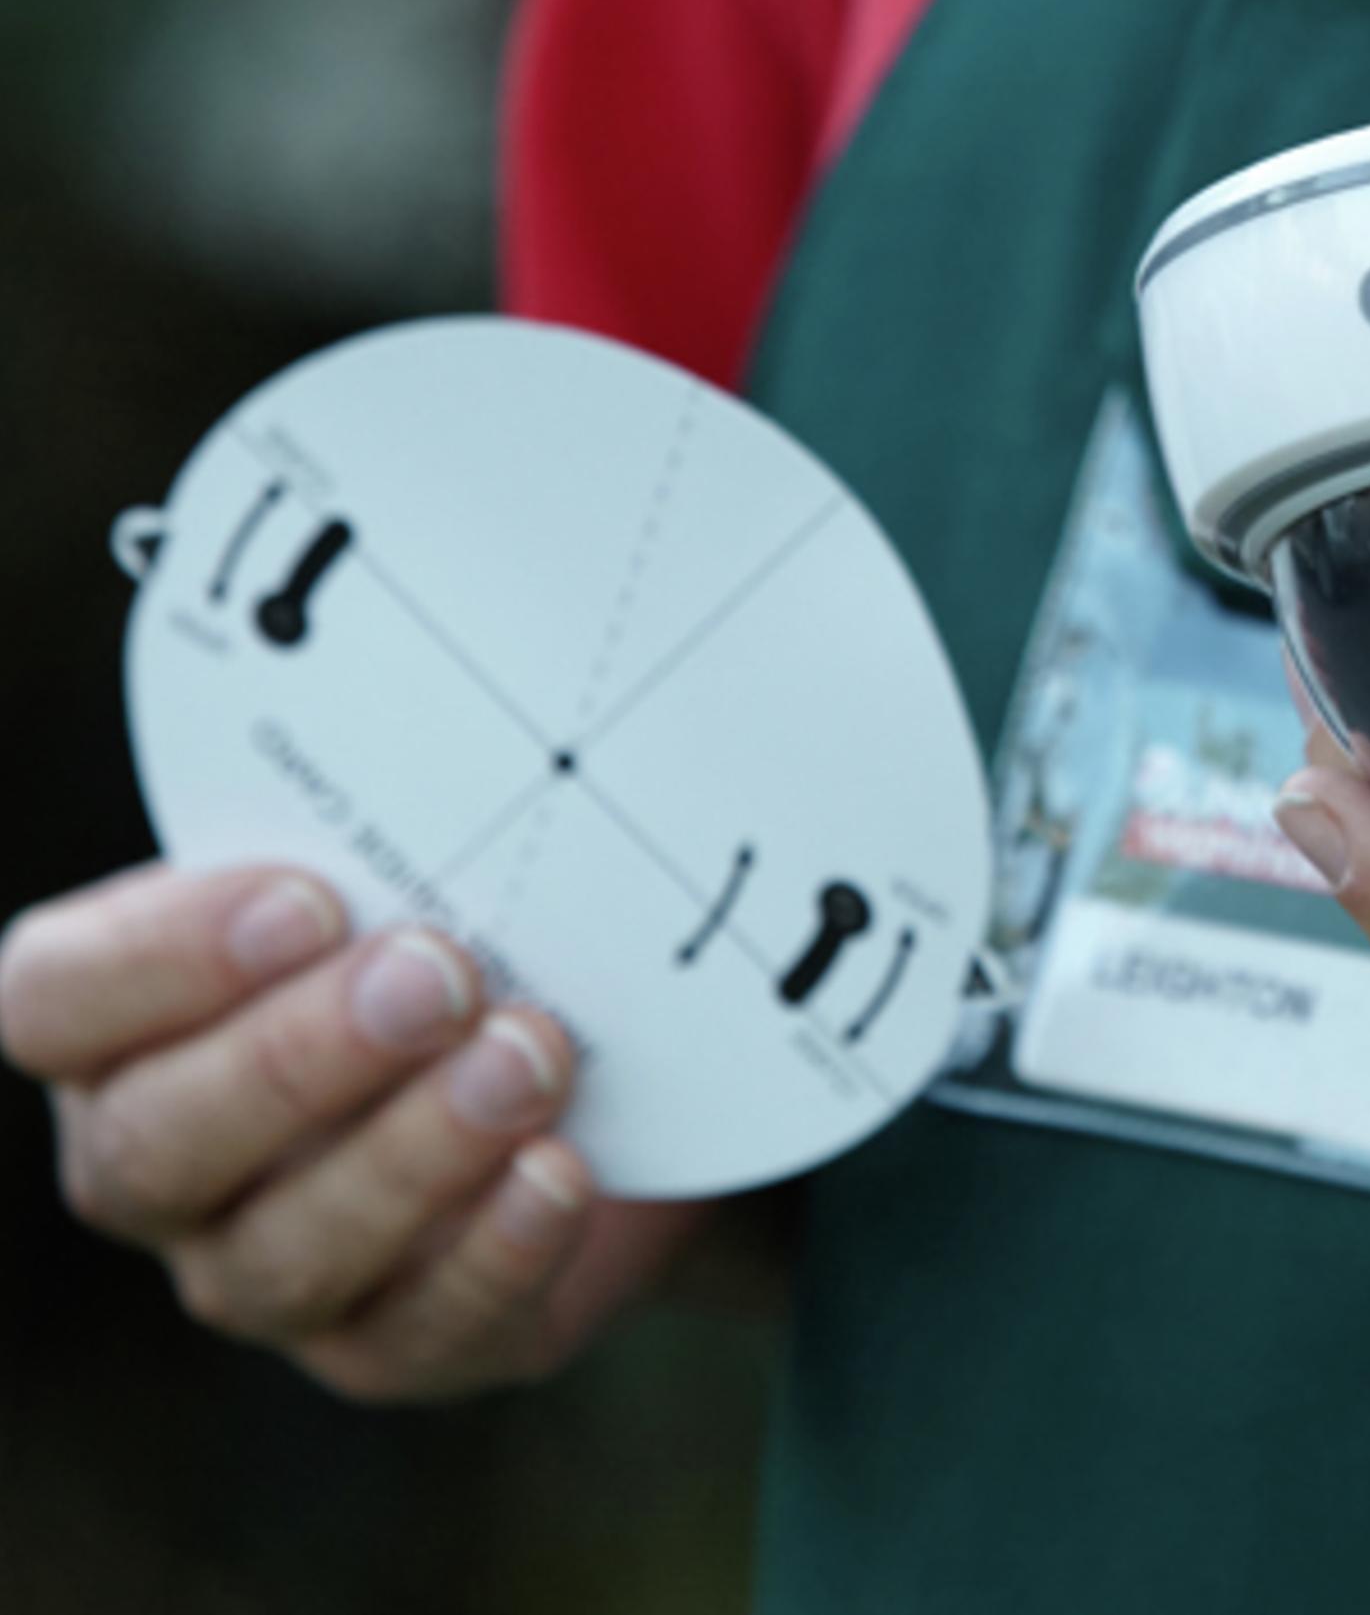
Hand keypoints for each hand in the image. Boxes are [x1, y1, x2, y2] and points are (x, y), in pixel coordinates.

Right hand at [1, 863, 608, 1399]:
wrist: (595, 1083)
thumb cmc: (461, 940)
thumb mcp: (412, 873)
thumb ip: (386, 832)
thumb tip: (471, 743)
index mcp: (123, 1026)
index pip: (52, 1002)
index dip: (158, 960)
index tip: (307, 900)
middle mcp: (161, 1162)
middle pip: (154, 1146)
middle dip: (297, 1059)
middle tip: (435, 974)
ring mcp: (261, 1270)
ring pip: (283, 1254)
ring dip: (412, 1153)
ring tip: (528, 1056)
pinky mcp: (392, 1346)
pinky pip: (417, 1332)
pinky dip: (494, 1253)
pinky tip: (562, 1174)